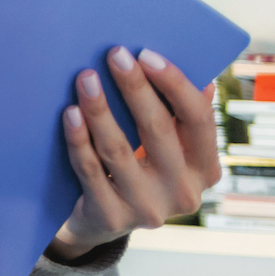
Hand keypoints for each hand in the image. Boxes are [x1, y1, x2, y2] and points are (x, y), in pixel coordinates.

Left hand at [52, 46, 218, 257]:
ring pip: (119, 149)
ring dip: (100, 109)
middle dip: (135, 88)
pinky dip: (79, 139)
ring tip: (85, 77)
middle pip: (158, 130)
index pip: (198, 120)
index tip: (147, 54)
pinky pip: (90, 170)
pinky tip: (70, 113)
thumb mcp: (165, 148)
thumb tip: (202, 77)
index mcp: (204, 169)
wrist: (100, 221)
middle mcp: (183, 192)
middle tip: (114, 54)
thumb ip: (180, 117)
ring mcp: (147, 208)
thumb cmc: (136, 169)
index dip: (174, 84)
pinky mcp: (111, 217)